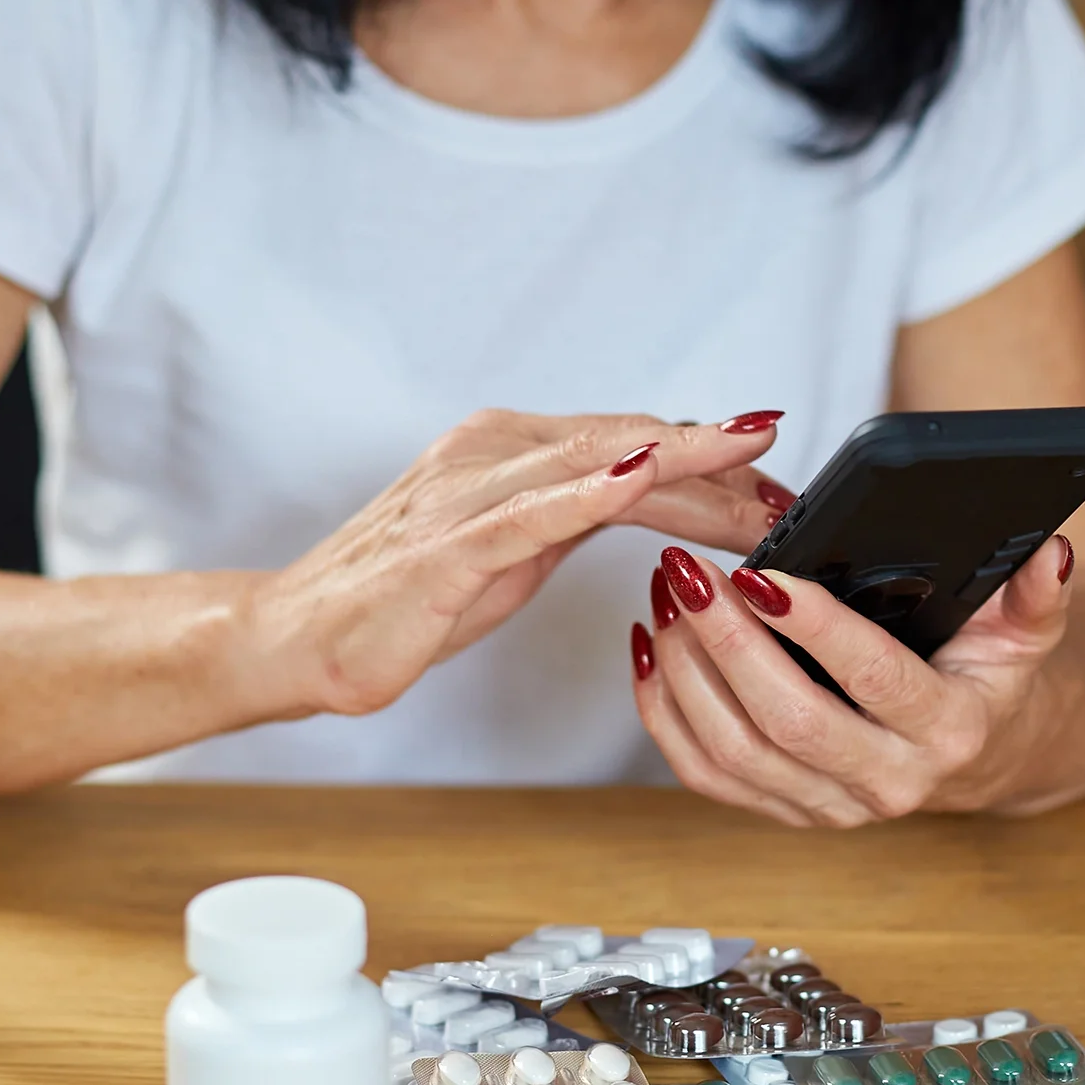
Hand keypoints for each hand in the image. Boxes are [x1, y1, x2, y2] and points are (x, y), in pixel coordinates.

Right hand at [261, 409, 788, 717]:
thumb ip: (573, 517)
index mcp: (507, 449)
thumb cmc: (399, 601)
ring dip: (678, 459)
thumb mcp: (512, 556)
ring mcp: (466, 493)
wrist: (294, 638)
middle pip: (626, 446)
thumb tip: (650, 501)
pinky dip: (589, 489)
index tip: (780, 486)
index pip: (630, 446)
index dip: (711, 465)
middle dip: (716, 465)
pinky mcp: (445, 546)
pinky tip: (641, 475)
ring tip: (747, 455)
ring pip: (592, 464)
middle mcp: (489, 453)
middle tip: (790, 482)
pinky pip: (530, 512)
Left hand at [631, 535, 1078, 825]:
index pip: (874, 679)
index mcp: (948, 732)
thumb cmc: (986, 675)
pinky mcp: (784, 811)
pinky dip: (665, 713)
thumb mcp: (1025, 632)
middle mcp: (889, 784)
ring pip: (735, 752)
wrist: (978, 753)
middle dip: (728, 643)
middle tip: (691, 572)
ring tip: (669, 594)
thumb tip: (1049, 554)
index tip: (764, 574)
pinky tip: (653, 648)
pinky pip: (707, 774)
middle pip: (788, 722)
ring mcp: (830, 809)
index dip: (816, 629)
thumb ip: (1037, 593)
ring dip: (687, 671)